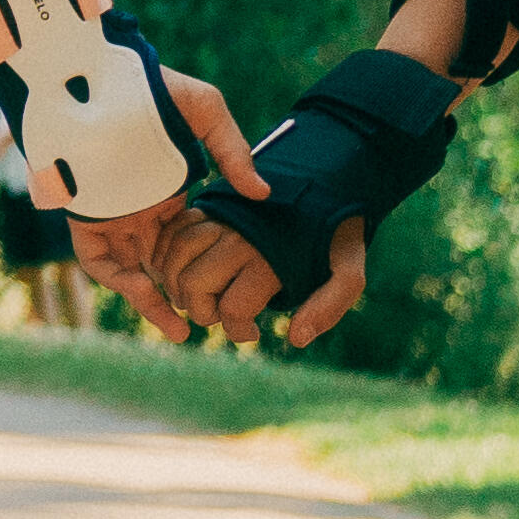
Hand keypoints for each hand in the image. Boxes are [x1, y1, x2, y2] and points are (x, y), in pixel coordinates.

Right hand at [131, 199, 362, 347]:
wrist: (330, 180)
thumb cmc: (338, 235)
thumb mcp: (349, 272)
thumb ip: (329, 306)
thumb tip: (296, 338)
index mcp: (270, 257)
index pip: (233, 309)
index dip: (238, 331)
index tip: (252, 331)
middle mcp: (240, 237)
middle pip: (194, 285)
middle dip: (202, 312)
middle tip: (220, 314)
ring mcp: (221, 218)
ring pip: (177, 257)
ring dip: (178, 284)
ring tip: (198, 295)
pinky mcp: (211, 204)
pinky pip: (175, 230)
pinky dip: (169, 253)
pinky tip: (183, 270)